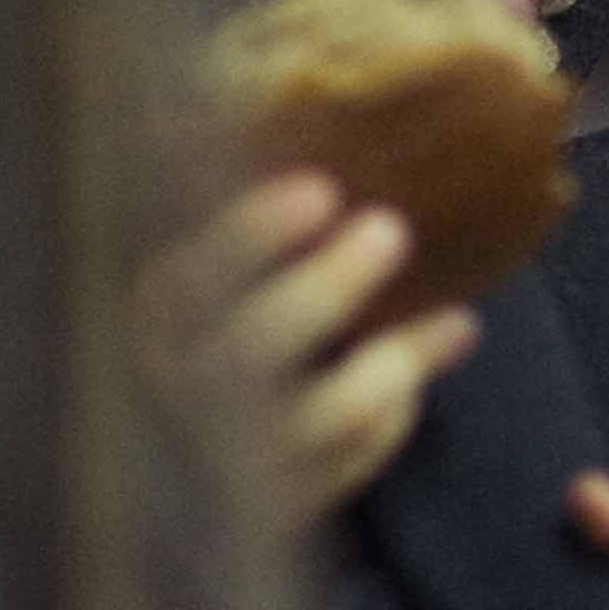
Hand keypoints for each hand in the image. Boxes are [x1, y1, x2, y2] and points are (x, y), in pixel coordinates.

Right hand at [135, 170, 478, 524]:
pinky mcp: (277, 502)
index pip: (190, 280)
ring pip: (320, 420)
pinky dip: (390, 421)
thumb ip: (218, 208)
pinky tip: (417, 377)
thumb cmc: (206, 327)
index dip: (252, 236)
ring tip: (456, 321)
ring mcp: (229, 460)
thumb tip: (231, 108)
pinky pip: (347, 468)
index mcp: (152, 326)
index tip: (320, 188)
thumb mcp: (193, 273)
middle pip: (253, 349)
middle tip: (391, 229)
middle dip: (328, 288)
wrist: (180, 471)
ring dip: (394, 363)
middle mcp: (179, 396)